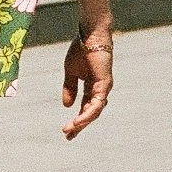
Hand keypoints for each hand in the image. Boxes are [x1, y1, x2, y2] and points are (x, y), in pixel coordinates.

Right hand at [60, 24, 112, 138]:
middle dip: (79, 125)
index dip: (76, 119)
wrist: (88, 35)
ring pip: (94, 111)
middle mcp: (100, 89)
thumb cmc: (80, 49)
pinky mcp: (105, 84)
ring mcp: (104, 87)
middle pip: (90, 112)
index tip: (66, 130)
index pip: (85, 107)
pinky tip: (79, 120)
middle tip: (68, 136)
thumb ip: (69, 88)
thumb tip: (67, 106)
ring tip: (70, 129)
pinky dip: (88, 113)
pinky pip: (97, 104)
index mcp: (92, 86)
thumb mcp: (70, 72)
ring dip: (82, 122)